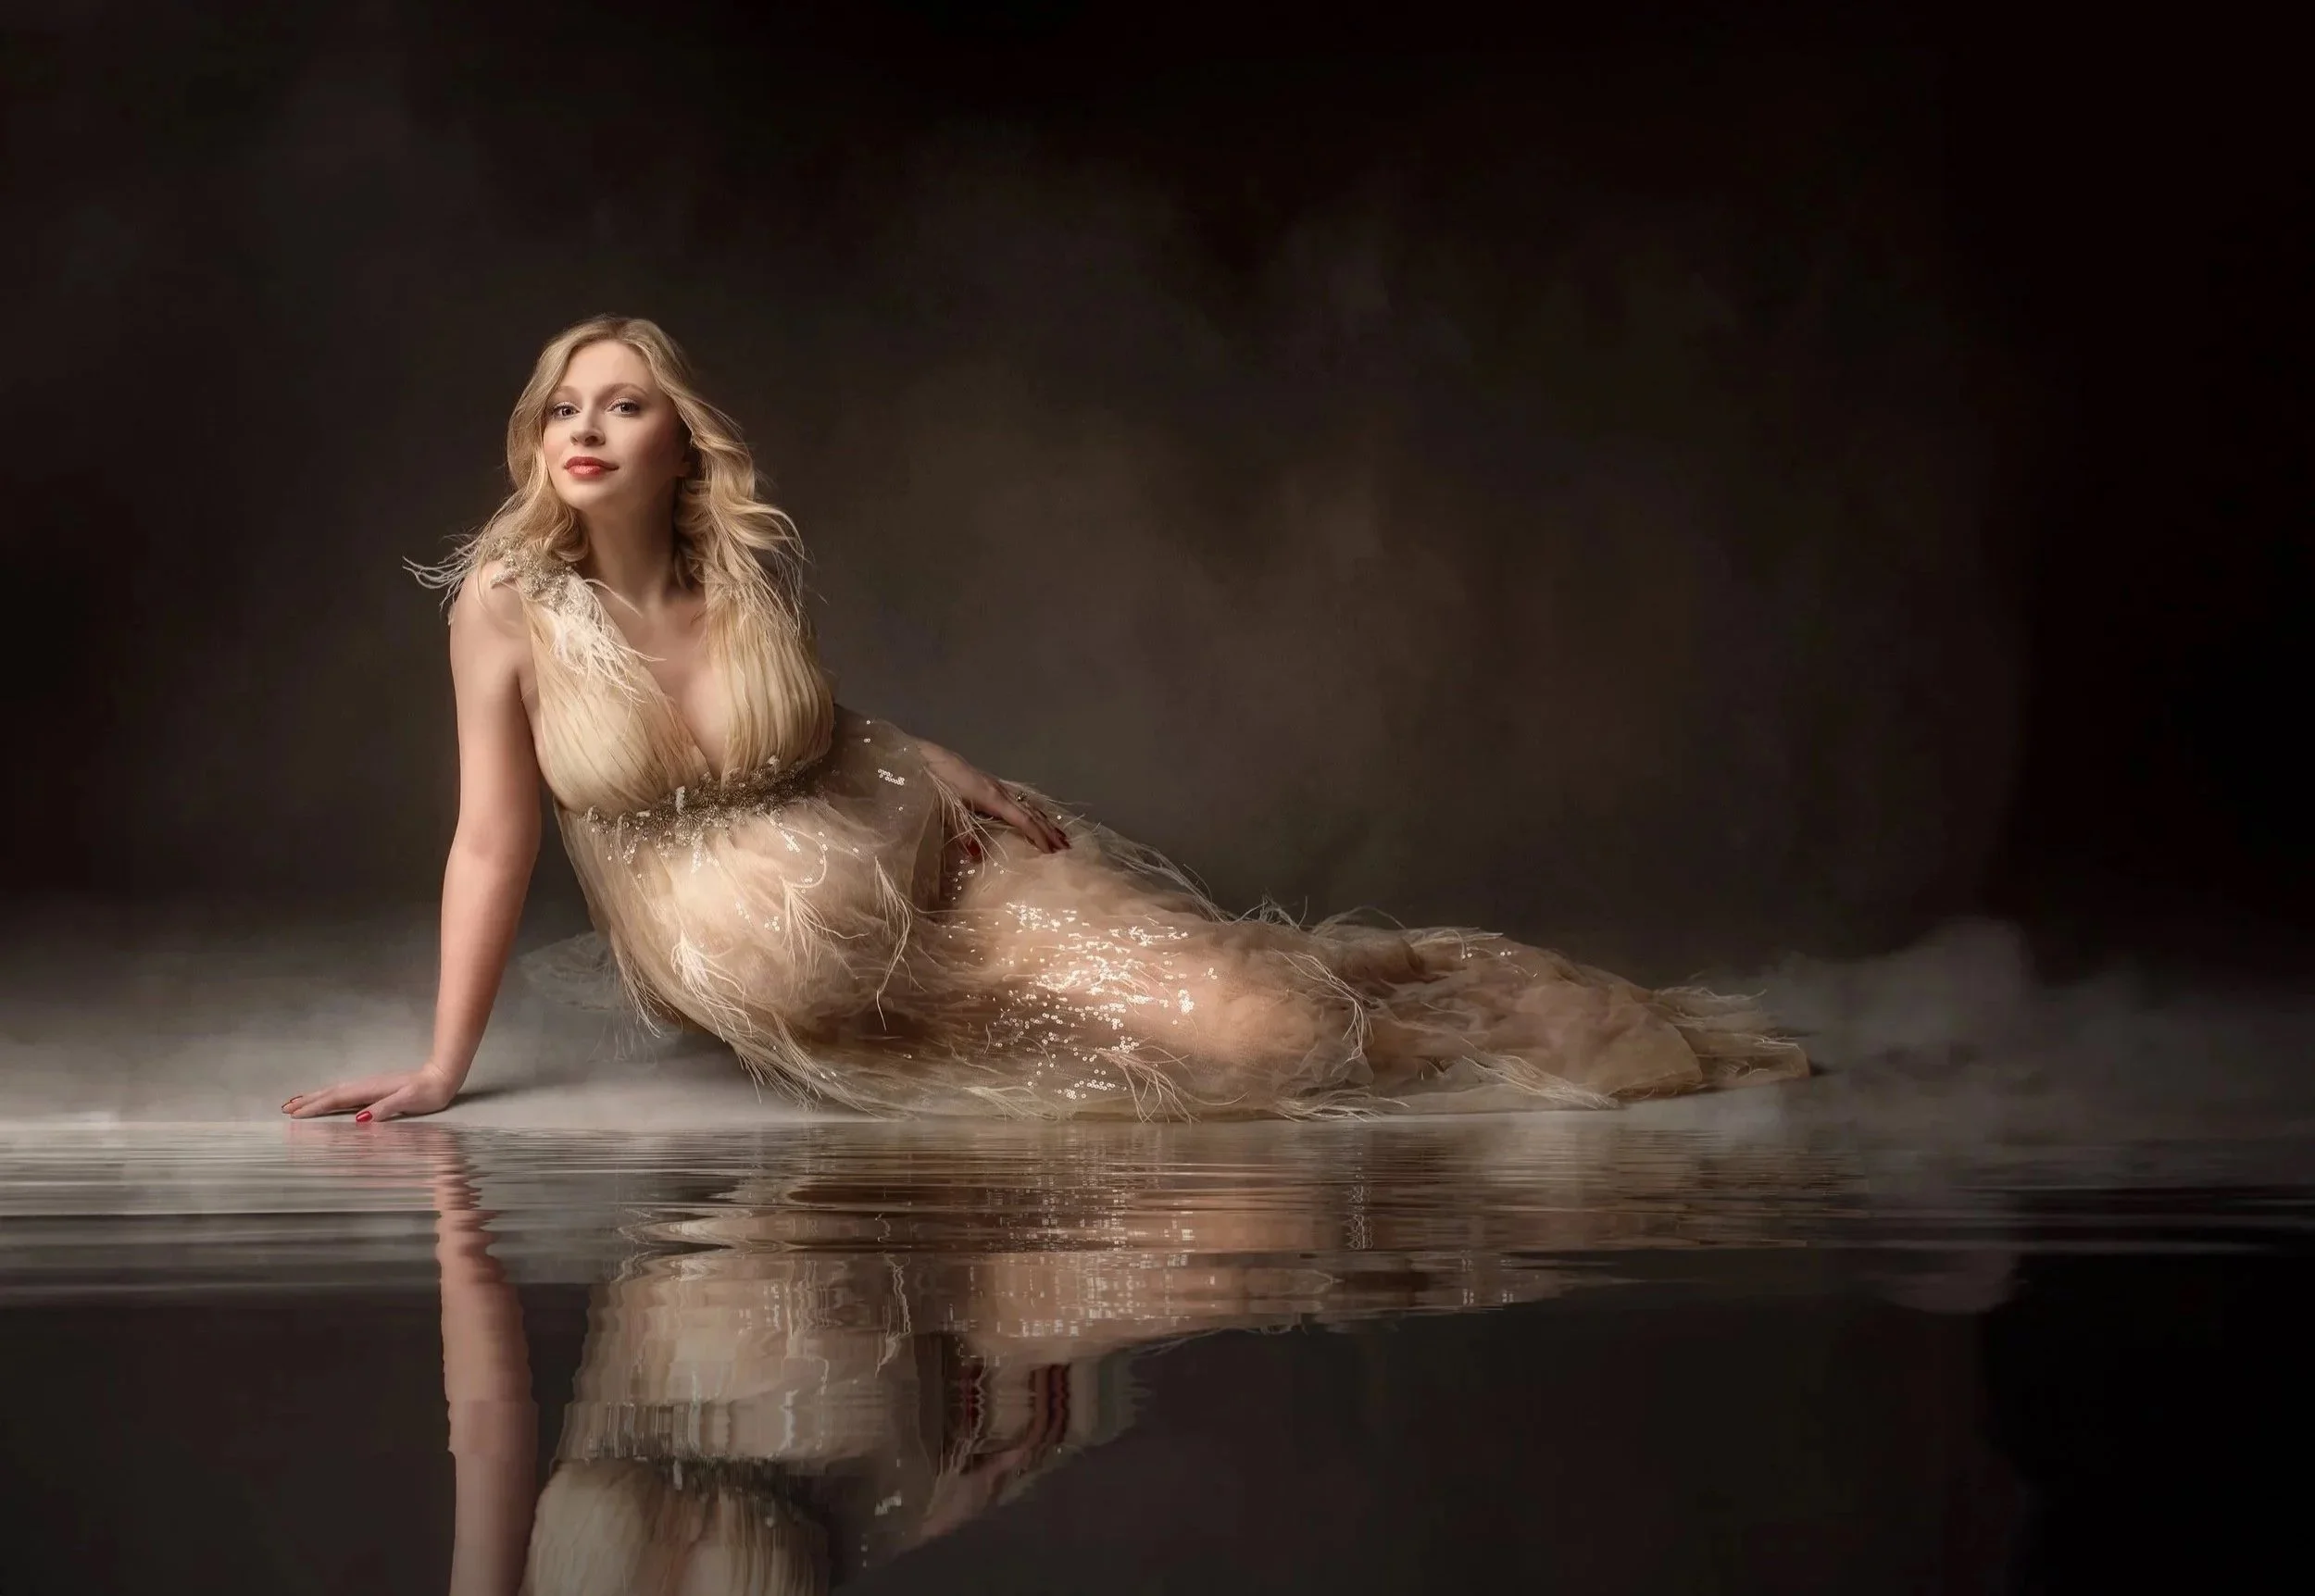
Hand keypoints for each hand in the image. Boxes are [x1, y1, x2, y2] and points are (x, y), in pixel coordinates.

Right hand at [282, 1066, 460, 1122]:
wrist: (442, 1077)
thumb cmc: (428, 1092)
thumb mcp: (410, 1101)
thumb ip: (386, 1109)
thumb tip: (360, 1119)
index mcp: (370, 1089)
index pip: (337, 1099)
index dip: (315, 1107)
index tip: (295, 1115)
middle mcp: (365, 1086)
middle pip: (330, 1093)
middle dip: (307, 1101)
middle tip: (284, 1109)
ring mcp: (369, 1087)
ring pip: (335, 1092)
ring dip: (315, 1098)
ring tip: (296, 1104)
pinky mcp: (375, 1090)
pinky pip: (345, 1094)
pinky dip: (330, 1097)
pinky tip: (328, 1101)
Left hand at [920, 744, 1069, 851]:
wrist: (927, 759)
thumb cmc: (937, 784)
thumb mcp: (948, 812)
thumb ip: (963, 834)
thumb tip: (976, 857)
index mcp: (993, 799)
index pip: (1023, 820)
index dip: (1039, 836)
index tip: (1053, 851)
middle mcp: (1001, 791)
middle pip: (1032, 813)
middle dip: (1049, 831)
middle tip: (1066, 848)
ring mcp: (997, 786)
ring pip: (1028, 805)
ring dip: (1045, 821)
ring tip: (1061, 835)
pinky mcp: (991, 784)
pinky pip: (1020, 800)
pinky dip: (1033, 811)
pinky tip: (1037, 816)